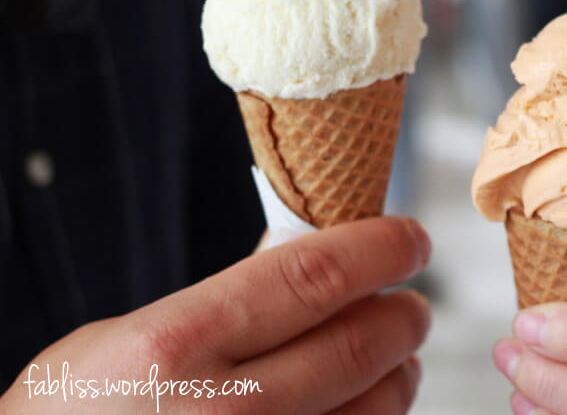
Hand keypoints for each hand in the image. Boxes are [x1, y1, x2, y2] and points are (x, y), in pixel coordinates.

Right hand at [1, 216, 431, 413]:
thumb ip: (227, 298)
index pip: (315, 277)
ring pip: (377, 409)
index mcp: (179, 344)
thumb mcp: (136, 336)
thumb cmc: (83, 414)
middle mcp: (225, 409)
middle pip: (362, 343)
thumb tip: (313, 256)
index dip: (380, 249)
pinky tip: (366, 405)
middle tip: (411, 303)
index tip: (409, 239)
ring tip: (395, 356)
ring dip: (401, 373)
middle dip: (405, 313)